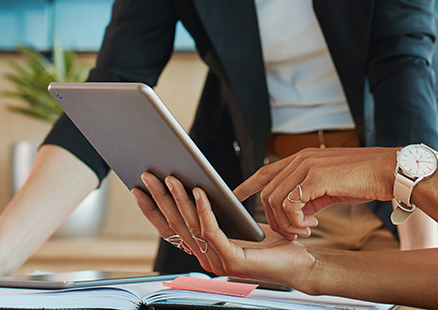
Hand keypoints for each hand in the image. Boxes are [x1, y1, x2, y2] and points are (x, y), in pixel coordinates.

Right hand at [133, 172, 316, 284]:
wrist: (300, 263)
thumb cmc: (271, 243)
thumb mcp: (236, 223)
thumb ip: (215, 213)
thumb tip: (193, 185)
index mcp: (203, 251)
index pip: (169, 229)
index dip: (152, 210)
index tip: (137, 188)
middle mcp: (205, 259)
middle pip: (175, 225)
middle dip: (159, 198)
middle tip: (147, 175)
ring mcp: (217, 262)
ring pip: (191, 226)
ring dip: (178, 199)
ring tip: (170, 177)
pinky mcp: (232, 260)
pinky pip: (212, 231)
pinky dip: (204, 210)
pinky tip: (200, 191)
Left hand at [232, 147, 398, 240]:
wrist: (388, 171)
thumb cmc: (364, 179)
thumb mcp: (330, 186)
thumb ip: (309, 195)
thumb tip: (297, 212)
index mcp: (303, 158)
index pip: (266, 170)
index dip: (248, 184)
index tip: (236, 195)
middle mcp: (301, 159)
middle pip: (268, 193)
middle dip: (275, 219)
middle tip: (295, 232)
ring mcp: (306, 166)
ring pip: (275, 201)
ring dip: (286, 223)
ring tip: (305, 230)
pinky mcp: (315, 178)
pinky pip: (290, 205)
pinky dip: (296, 221)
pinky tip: (312, 225)